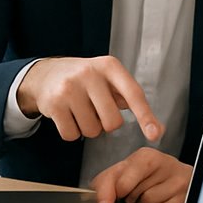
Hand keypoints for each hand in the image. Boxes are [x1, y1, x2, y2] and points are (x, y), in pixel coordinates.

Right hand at [16, 56, 163, 142]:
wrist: (46, 74)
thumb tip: (157, 128)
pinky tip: (67, 116)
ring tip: (80, 110)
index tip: (155, 134)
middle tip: (96, 110)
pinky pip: (72, 135)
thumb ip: (128, 96)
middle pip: (113, 122)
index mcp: (110, 66)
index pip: (133, 94)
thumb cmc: (85, 79)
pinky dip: (72, 132)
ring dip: (88, 128)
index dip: (146, 116)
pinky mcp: (54, 104)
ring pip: (92, 131)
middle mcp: (90, 74)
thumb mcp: (108, 77)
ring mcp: (70, 88)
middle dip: (106, 124)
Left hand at [91, 148, 191, 202]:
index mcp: (146, 156)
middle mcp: (164, 164)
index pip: (120, 178)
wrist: (183, 186)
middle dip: (129, 200)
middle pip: (130, 194)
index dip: (108, 195)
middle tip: (138, 194)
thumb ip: (107, 184)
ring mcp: (177, 181)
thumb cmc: (152, 179)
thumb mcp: (126, 174)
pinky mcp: (184, 200)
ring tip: (152, 200)